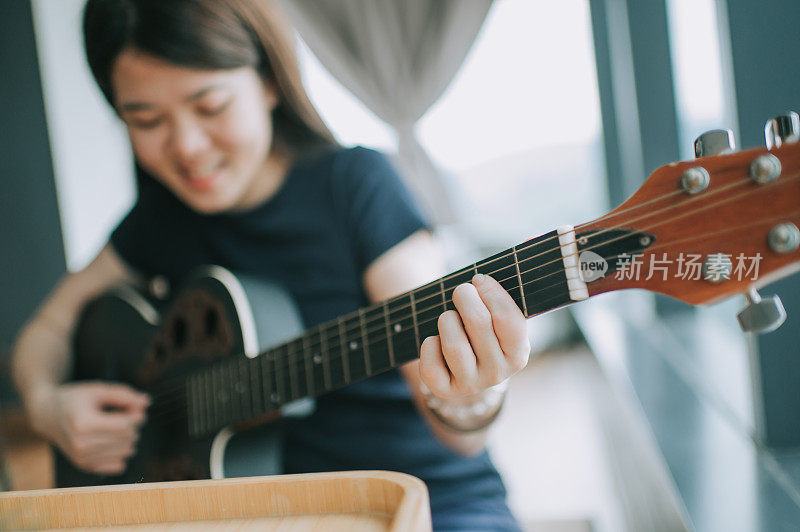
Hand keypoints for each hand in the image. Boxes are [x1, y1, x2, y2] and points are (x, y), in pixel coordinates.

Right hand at [27, 382, 149, 474]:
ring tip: (115, 426)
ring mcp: (82, 458)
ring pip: (127, 452)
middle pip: (128, 438)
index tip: (135, 406)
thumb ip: (124, 395)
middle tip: (124, 413)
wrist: (47, 415)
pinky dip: (122, 452)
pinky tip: (112, 440)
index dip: (138, 415)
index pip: (126, 426)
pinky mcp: (85, 466)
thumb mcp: (98, 390)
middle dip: (134, 425)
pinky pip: (119, 465)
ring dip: (129, 438)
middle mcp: (81, 445)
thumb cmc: (75, 399)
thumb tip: (147, 402)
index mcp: (84, 424)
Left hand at [419, 274, 529, 398]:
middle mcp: (497, 374)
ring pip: (454, 345)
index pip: (508, 318)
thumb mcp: (499, 318)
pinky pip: (430, 365)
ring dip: (447, 320)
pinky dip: (429, 345)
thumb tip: (480, 281)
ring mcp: (471, 385)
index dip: (491, 292)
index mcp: (518, 354)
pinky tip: (436, 340)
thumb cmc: (484, 330)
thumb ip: (497, 301)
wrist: (467, 365)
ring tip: (449, 317)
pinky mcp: (444, 390)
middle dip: (465, 297)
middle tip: (461, 291)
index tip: (480, 279)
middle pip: (479, 323)